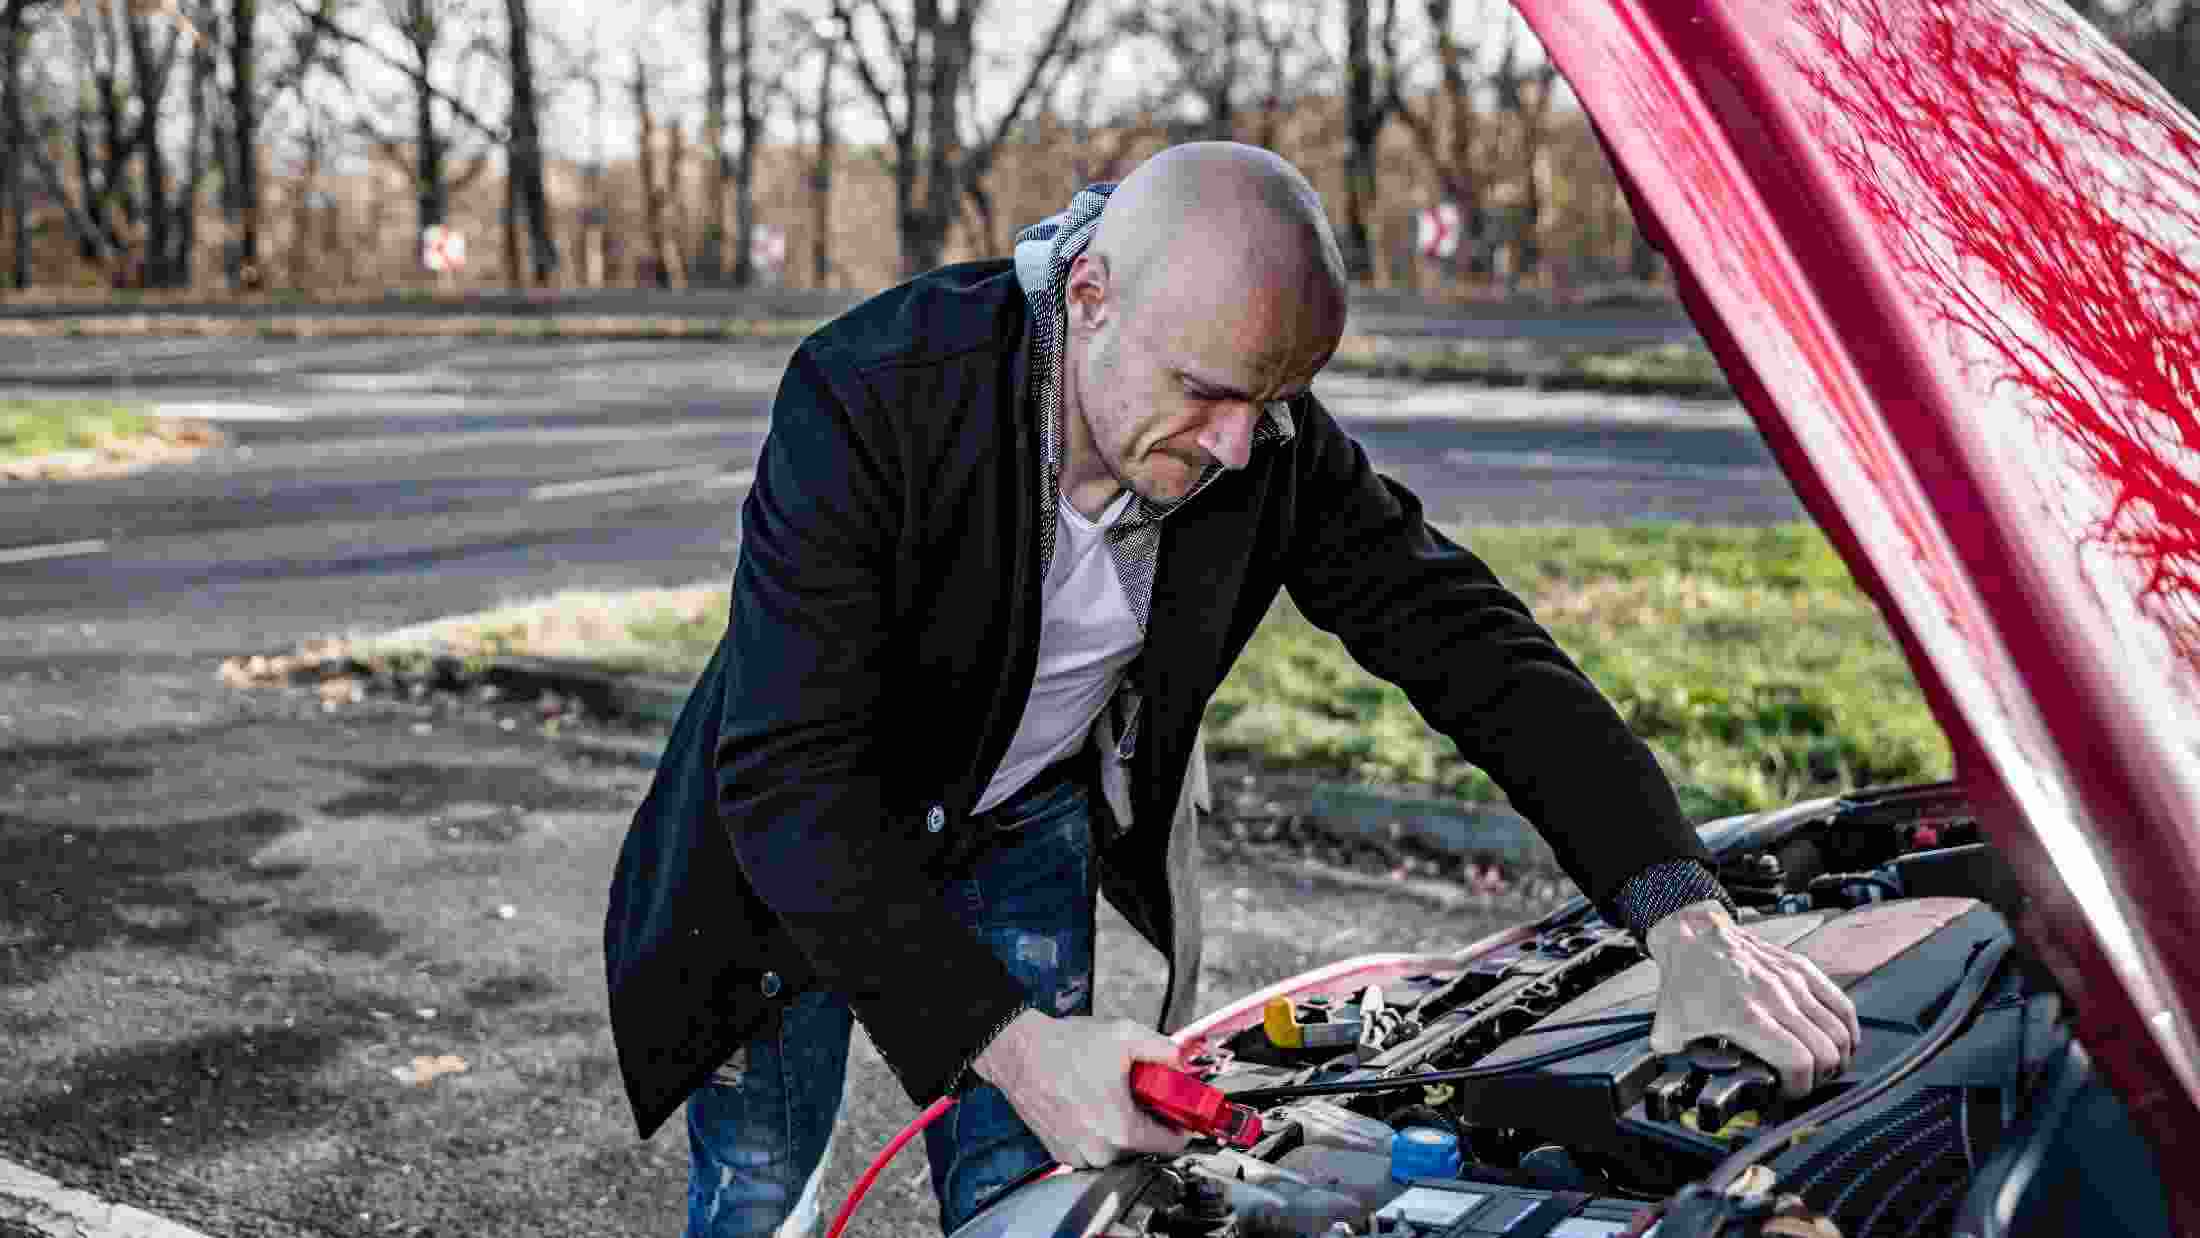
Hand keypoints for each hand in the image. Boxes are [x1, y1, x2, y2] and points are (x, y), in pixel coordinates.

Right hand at [972, 1010, 1192, 1167]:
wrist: (1018, 1053)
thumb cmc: (1064, 1048)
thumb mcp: (1125, 1036)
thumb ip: (1165, 1050)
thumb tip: (1184, 1062)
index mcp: (1122, 1130)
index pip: (1171, 1146)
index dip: (1179, 1124)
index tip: (1174, 1110)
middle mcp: (1100, 1152)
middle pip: (1144, 1148)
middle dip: (1147, 1121)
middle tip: (1139, 1093)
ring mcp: (1078, 1155)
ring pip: (1118, 1151)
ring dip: (1122, 1129)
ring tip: (1111, 1097)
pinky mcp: (1061, 1153)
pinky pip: (1094, 1150)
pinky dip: (1098, 1132)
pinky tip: (1091, 1105)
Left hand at [1645, 900, 1861, 1096]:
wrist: (1691, 935)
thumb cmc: (1684, 983)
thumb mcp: (1669, 1030)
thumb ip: (1678, 1066)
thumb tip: (1680, 1092)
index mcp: (1745, 1017)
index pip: (1797, 1062)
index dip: (1799, 1088)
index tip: (1787, 1095)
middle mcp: (1775, 998)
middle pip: (1825, 1050)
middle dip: (1820, 1078)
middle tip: (1805, 1085)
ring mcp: (1792, 981)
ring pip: (1838, 1030)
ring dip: (1837, 1057)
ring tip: (1823, 1069)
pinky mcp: (1801, 968)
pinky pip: (1841, 1004)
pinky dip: (1847, 1030)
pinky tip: (1841, 1044)